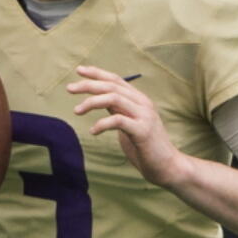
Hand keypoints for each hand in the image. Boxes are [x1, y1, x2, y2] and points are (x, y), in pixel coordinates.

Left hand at [67, 66, 187, 186]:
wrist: (167, 167)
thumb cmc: (145, 147)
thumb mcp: (129, 124)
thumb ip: (118, 111)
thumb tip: (100, 100)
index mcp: (140, 100)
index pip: (116, 79)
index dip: (97, 73)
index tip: (79, 71)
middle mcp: (143, 103)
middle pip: (112, 86)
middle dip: (89, 85)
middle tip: (70, 88)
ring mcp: (144, 116)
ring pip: (114, 98)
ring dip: (92, 102)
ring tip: (77, 110)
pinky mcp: (143, 131)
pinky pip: (118, 120)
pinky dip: (102, 124)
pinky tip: (93, 132)